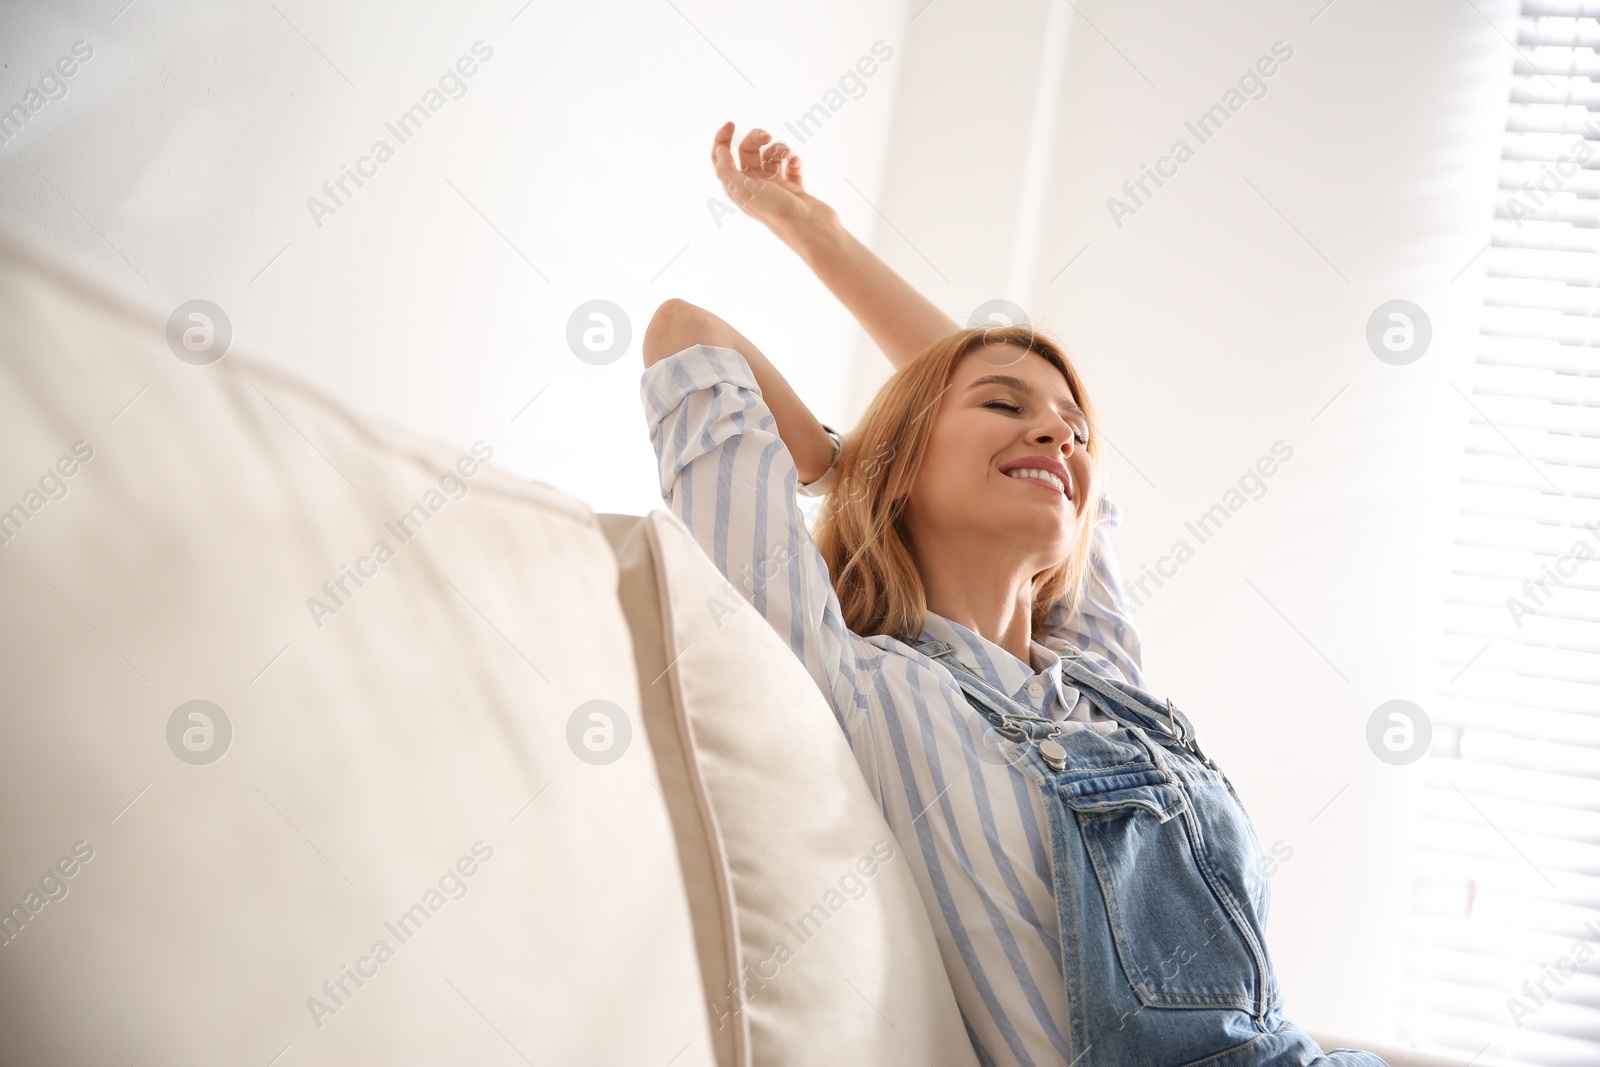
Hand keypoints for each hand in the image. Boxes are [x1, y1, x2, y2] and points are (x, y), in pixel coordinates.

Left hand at [711, 122, 837, 238]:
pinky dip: (793, 160)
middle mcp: (755, 187)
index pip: (721, 160)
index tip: (731, 124)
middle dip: (756, 138)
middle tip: (766, 135)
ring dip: (778, 148)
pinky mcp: (795, 189)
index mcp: (738, 189)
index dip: (722, 140)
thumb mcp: (742, 189)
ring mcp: (776, 188)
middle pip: (748, 152)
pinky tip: (795, 163)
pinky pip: (791, 166)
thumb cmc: (776, 210)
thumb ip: (726, 170)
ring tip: (786, 154)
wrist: (811, 229)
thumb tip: (720, 152)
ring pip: (771, 156)